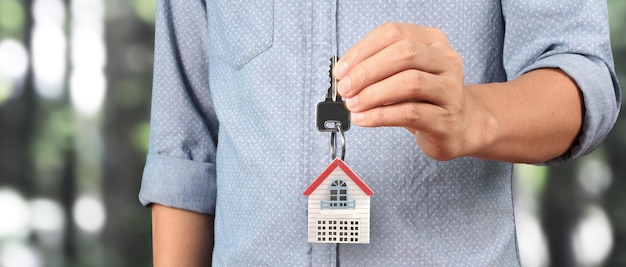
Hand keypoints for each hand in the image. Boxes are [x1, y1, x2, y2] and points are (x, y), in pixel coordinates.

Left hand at [334, 23, 495, 160]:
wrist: (459, 127)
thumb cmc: (425, 99)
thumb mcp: (404, 75)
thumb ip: (378, 69)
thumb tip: (345, 75)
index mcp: (432, 41)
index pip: (393, 33)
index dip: (362, 50)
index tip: (341, 70)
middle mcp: (446, 61)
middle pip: (404, 54)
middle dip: (367, 71)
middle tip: (346, 88)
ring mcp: (450, 89)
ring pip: (410, 82)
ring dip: (374, 94)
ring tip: (353, 105)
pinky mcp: (446, 118)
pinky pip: (411, 113)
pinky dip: (381, 115)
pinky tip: (364, 119)